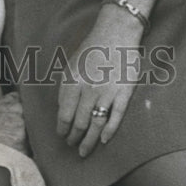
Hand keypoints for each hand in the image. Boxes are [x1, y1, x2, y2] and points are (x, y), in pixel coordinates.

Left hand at [56, 16, 143, 158]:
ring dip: (89, 140)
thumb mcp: (71, 64)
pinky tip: (104, 140)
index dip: (62, 128)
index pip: (64, 113)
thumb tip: (62, 109)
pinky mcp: (124, 93)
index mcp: (73, 80)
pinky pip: (115, 117)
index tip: (61, 135)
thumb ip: (66, 87)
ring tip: (84, 150)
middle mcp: (89, 88)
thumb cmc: (91, 49)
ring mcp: (107, 92)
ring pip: (96, 124)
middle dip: (74, 137)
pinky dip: (109, 131)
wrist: (116, 34)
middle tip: (72, 145)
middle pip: (79, 122)